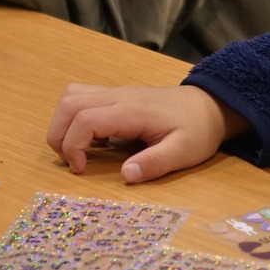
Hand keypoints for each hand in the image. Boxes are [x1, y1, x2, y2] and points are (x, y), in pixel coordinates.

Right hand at [46, 84, 250, 183]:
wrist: (210, 105)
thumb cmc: (198, 130)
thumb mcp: (183, 152)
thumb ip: (154, 163)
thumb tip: (125, 176)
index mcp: (132, 111)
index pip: (85, 119)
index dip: (73, 146)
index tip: (82, 170)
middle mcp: (118, 96)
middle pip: (69, 103)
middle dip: (59, 135)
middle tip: (73, 163)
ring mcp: (116, 93)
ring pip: (71, 96)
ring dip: (63, 124)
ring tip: (78, 151)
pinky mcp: (117, 96)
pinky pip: (83, 98)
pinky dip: (75, 119)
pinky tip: (95, 141)